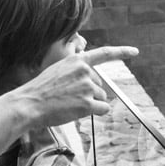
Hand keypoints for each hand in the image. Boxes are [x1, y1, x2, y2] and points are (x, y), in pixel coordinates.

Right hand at [8, 46, 137, 129]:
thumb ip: (76, 72)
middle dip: (90, 94)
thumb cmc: (40, 90)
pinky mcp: (87, 103)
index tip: (135, 51)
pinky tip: (77, 112)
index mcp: (76, 60)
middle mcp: (84, 71)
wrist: (29, 103)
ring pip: (101, 99)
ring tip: (69, 104)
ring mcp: (87, 87)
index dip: (122, 52)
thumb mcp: (58, 71)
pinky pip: (102, 110)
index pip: (104, 53)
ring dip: (89, 104)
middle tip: (68, 98)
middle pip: (100, 86)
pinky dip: (95, 113)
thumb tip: (94, 85)